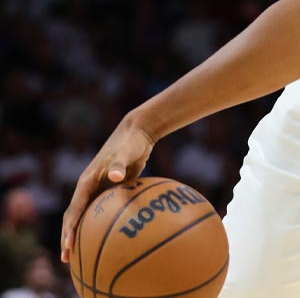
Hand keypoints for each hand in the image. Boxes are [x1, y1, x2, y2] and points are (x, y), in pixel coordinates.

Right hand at [61, 117, 154, 261]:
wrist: (139, 133)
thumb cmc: (131, 142)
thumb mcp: (125, 152)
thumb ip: (120, 164)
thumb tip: (116, 176)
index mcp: (86, 182)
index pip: (74, 210)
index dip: (69, 229)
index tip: (67, 246)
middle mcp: (89, 187)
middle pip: (76, 217)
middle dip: (69, 238)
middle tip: (67, 259)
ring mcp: (100, 189)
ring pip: (88, 217)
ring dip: (84, 235)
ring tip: (83, 255)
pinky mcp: (113, 190)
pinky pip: (105, 211)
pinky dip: (103, 225)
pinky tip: (112, 238)